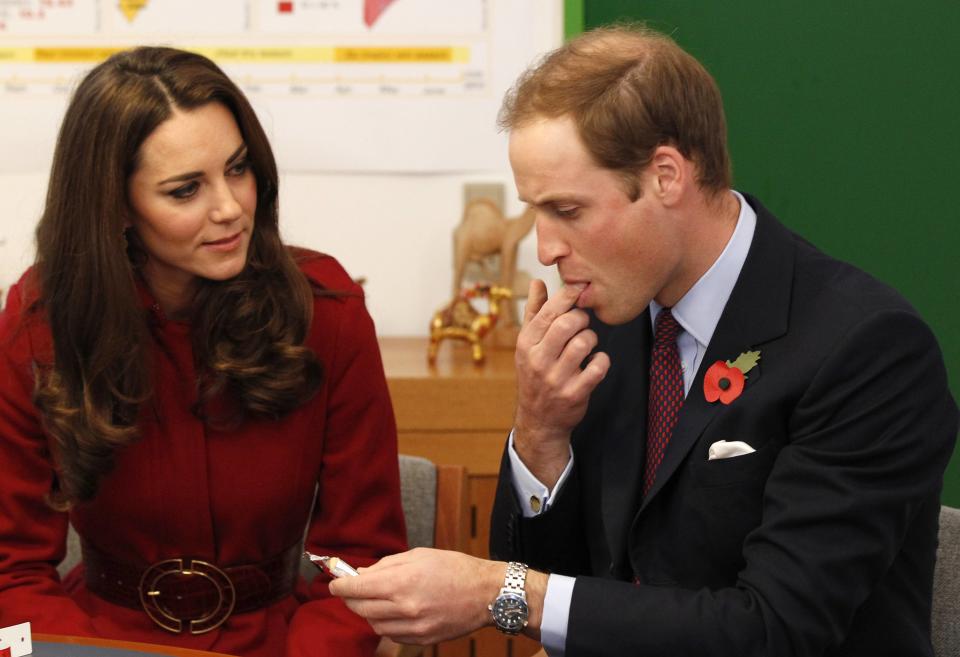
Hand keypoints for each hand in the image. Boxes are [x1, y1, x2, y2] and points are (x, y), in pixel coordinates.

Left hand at [329, 548, 504, 644]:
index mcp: (403, 581)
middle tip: (351, 591)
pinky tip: (393, 612)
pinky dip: (385, 624)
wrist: (486, 593)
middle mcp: (406, 606)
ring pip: (373, 624)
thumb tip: (362, 574)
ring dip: (368, 612)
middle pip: (360, 608)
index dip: (340, 586)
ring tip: (376, 600)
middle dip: (350, 599)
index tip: (335, 583)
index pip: (357, 588)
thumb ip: (386, 565)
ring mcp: (414, 626)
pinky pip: (391, 635)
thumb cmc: (455, 568)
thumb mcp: (419, 555)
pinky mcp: (422, 639)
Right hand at [514, 280, 609, 486]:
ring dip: (592, 340)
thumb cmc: (535, 373)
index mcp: (526, 344)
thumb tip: (536, 282)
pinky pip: (598, 367)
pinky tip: (594, 362)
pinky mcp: (575, 394)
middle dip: (582, 318)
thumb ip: (534, 312)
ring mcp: (556, 379)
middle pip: (567, 325)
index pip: (548, 312)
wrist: (539, 420)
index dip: (567, 296)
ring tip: (587, 345)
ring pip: (584, 343)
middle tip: (583, 323)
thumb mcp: (528, 344)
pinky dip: (602, 361)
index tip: (580, 289)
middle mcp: (538, 361)